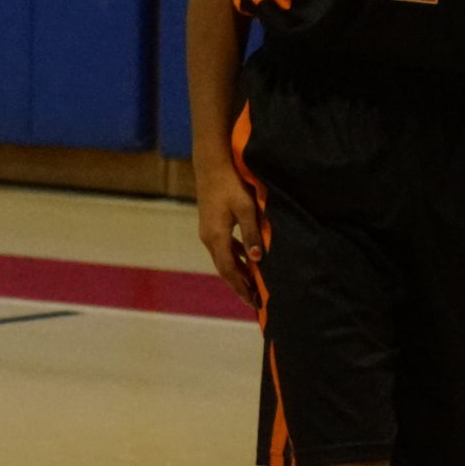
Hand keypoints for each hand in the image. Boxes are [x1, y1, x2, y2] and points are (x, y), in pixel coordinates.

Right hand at [195, 158, 263, 310]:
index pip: (230, 270)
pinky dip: (234, 259)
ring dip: (237, 273)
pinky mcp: (210, 224)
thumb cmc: (231, 184)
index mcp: (216, 237)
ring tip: (251, 286)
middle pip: (224, 269)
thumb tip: (257, 260)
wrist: (211, 163)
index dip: (242, 287)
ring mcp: (207, 231)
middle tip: (255, 302)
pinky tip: (246, 259)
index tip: (254, 302)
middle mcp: (208, 238)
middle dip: (239, 286)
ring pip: (223, 259)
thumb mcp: (246, 209)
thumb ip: (251, 234)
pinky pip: (223, 248)